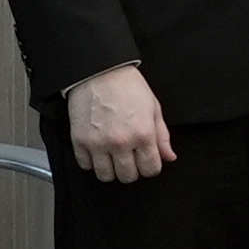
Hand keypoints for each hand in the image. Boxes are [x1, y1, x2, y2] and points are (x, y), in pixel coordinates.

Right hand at [63, 66, 173, 182]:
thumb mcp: (154, 108)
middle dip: (132, 170)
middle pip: (128, 176)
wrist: (100, 72)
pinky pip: (85, 165)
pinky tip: (98, 151)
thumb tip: (169, 156)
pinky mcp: (79, 141)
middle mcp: (120, 142)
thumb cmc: (127, 86)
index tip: (147, 162)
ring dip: (111, 170)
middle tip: (130, 159)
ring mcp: (98, 143)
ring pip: (105, 176)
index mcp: (143, 134)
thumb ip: (162, 136)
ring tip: (113, 157)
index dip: (151, 167)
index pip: (150, 169)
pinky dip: (91, 162)